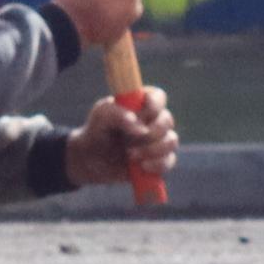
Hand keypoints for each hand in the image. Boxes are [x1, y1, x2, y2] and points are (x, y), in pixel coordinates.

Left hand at [64, 87, 179, 189]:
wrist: (92, 160)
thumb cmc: (97, 131)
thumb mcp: (101, 116)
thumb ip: (117, 114)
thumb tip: (141, 128)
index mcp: (141, 102)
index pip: (158, 96)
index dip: (155, 104)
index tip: (145, 113)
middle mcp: (153, 120)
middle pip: (167, 120)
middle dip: (152, 132)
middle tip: (132, 140)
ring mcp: (158, 140)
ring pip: (171, 141)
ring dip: (153, 150)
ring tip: (131, 155)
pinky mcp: (159, 160)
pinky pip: (169, 160)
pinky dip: (157, 164)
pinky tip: (142, 166)